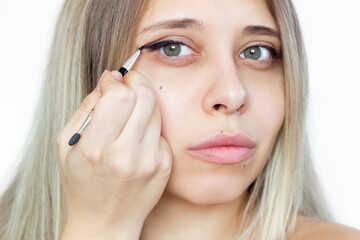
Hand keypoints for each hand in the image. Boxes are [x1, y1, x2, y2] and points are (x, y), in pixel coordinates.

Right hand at [56, 70, 171, 238]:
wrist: (105, 222)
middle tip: (129, 82)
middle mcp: (127, 155)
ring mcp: (150, 161)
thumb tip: (109, 78)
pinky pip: (161, 130)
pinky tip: (138, 136)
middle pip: (145, 97)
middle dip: (136, 81)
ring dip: (144, 102)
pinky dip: (149, 125)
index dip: (115, 82)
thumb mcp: (67, 145)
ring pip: (156, 110)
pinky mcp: (165, 165)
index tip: (111, 82)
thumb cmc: (82, 183)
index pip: (119, 96)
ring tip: (131, 111)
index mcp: (96, 148)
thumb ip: (87, 107)